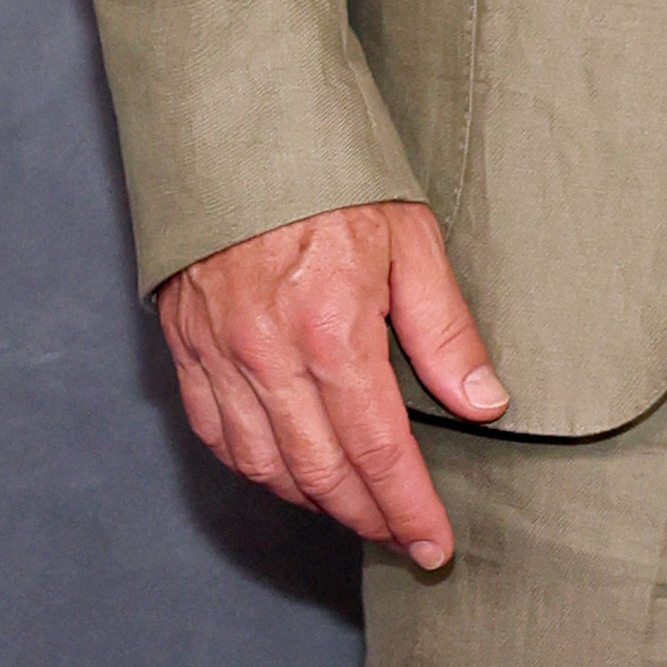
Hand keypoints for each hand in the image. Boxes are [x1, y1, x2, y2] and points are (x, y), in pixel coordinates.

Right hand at [156, 199, 505, 570]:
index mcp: (331, 330)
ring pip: (263, 465)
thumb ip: (444, 330)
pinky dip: (254, 468)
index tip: (433, 546)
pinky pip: (215, 433)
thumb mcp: (410, 238)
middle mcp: (266, 354)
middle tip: (403, 540)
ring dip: (313, 502)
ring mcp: (217, 353)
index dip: (407, 509)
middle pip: (320, 473)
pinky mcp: (184, 344)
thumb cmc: (328, 172)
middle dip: (367, 519)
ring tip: (356, 510)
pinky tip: (288, 472)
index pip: (376, 451)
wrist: (231, 120)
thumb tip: (483, 403)